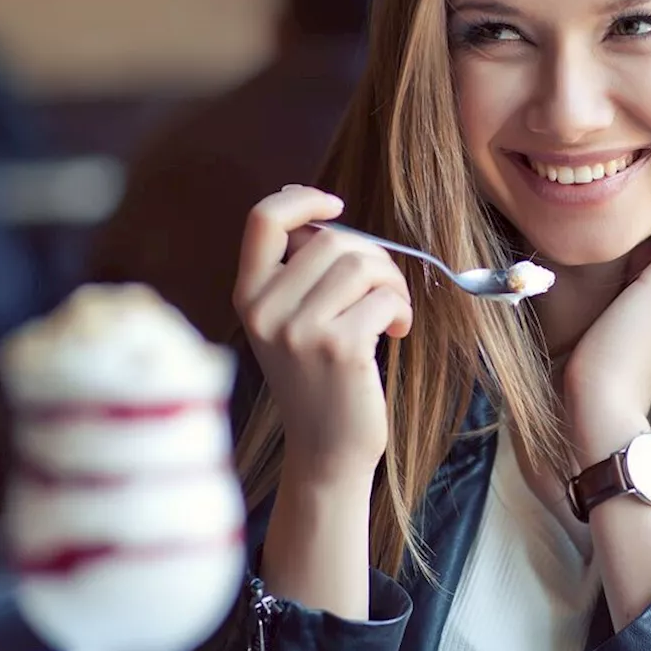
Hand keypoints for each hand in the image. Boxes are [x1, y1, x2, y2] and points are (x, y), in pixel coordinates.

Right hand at [233, 185, 413, 486]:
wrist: (326, 451)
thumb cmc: (319, 379)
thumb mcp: (289, 323)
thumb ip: (299, 273)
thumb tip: (323, 211)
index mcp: (248, 296)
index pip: (262, 220)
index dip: (301, 199)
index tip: (335, 203)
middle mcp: (265, 310)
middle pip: (331, 239)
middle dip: (372, 256)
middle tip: (383, 290)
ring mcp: (299, 330)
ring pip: (362, 263)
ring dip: (392, 282)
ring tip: (392, 312)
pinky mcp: (339, 348)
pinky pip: (384, 297)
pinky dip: (401, 309)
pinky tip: (398, 333)